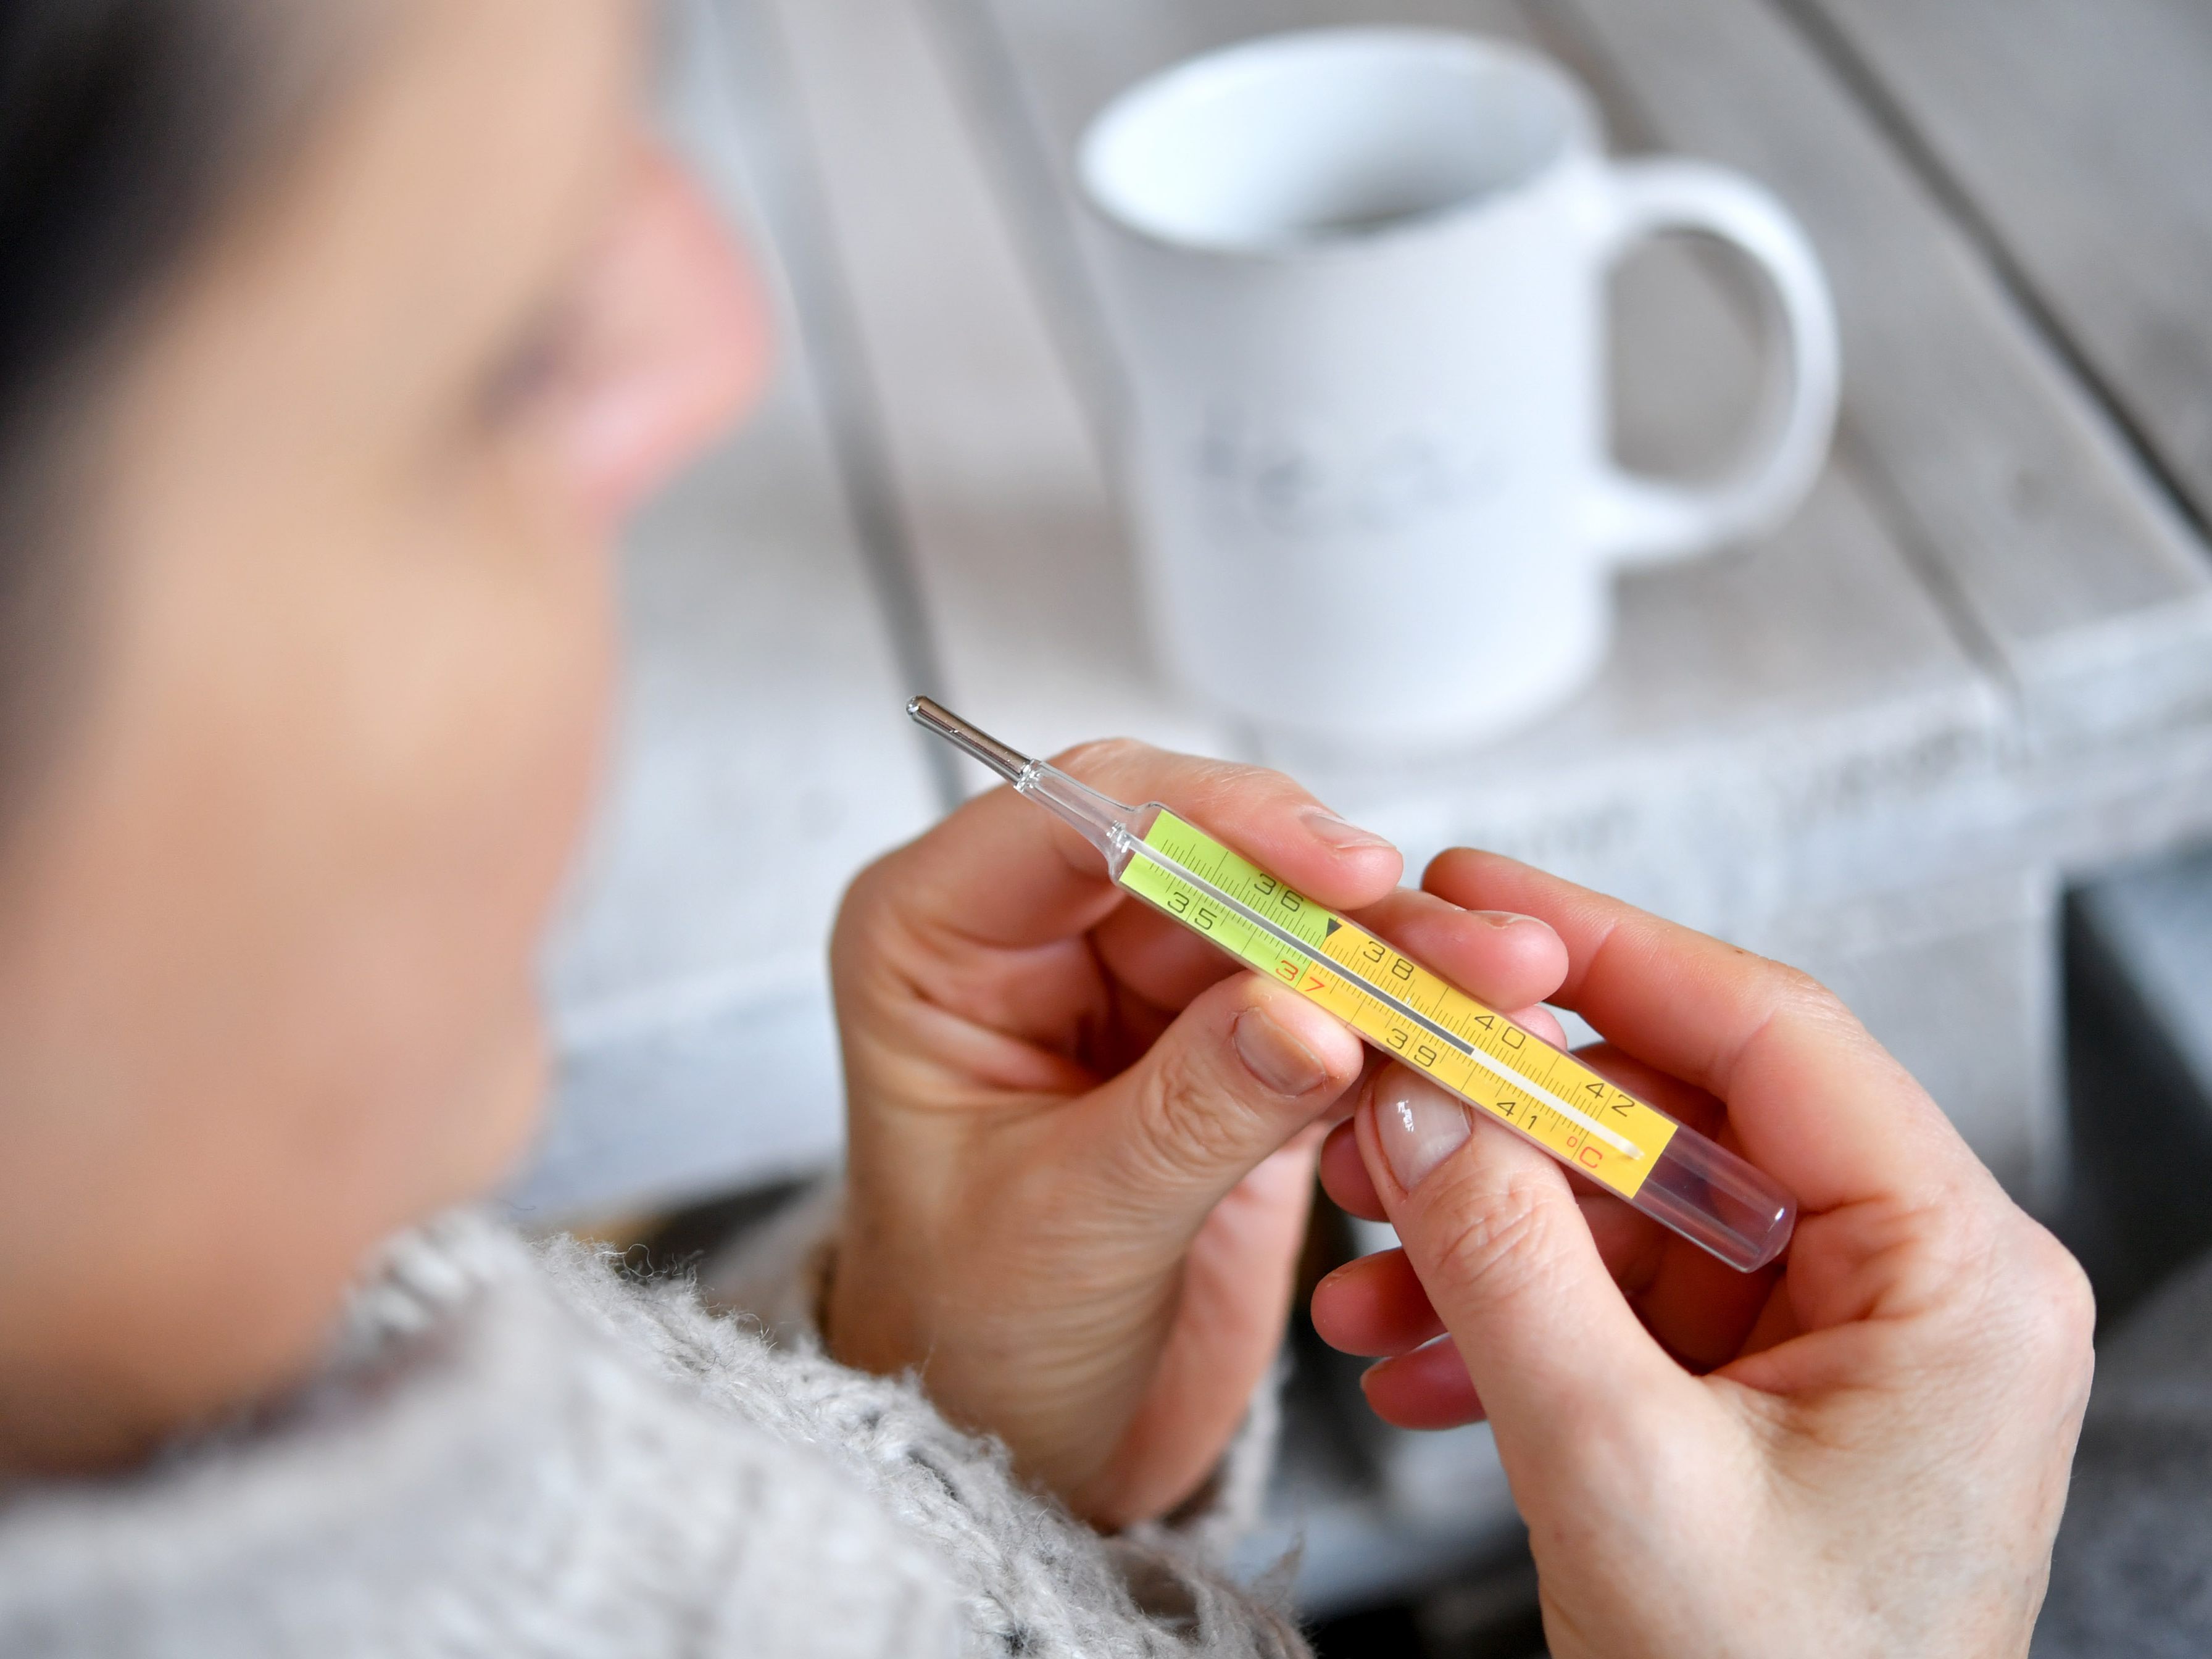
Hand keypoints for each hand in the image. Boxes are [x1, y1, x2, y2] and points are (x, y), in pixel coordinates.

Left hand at [825, 742, 1567, 1526]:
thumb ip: (1189, 1111)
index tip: (1340, 870)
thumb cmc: (970, 1339)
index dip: (1217, 820)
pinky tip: (1485, 1047)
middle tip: (1472, 946)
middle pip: (1212, 857)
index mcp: (937, 939)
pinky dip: (1408, 1032)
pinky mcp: (1232, 1051)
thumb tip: (1312, 1016)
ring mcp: (1143, 991)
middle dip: (1346, 897)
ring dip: (1403, 957)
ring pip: (1291, 925)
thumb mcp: (1067, 1226)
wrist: (1009, 1454)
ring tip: (1511, 987)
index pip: (1081, 816)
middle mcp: (1043, 939)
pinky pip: (1334, 1008)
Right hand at [1311, 851, 2093, 1657]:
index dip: (1606, 948)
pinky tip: (1413, 1348)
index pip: (1771, 1035)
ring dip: (1487, 1228)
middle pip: (1686, 1116)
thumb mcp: (1616, 1469)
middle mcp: (1915, 1287)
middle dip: (1510, 1115)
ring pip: (1635, 1211)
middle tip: (1376, 1088)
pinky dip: (1513, 1313)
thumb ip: (1505, 1260)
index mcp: (1956, 1275)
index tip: (1475, 896)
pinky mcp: (1766, 1402)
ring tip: (1363, 1257)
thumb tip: (1414, 1093)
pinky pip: (1626, 1303)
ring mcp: (1839, 1347)